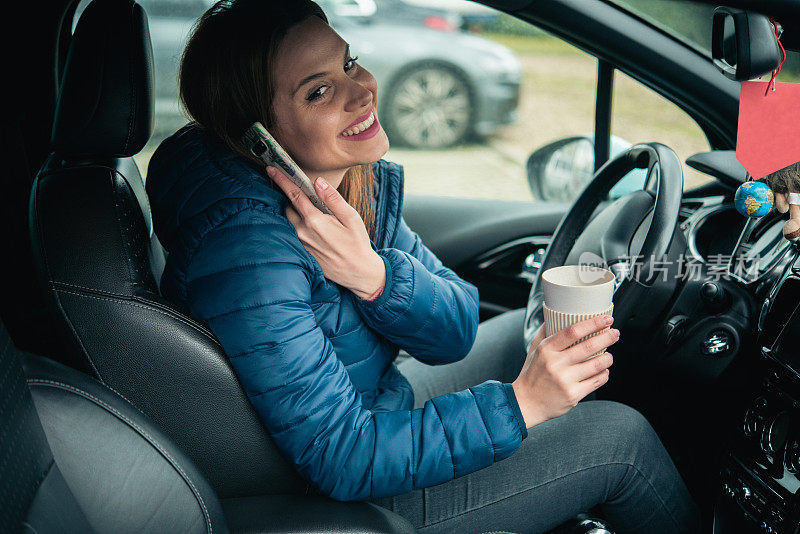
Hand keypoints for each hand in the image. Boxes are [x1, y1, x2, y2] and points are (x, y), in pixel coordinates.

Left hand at [268, 166, 385, 298]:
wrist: (358, 273)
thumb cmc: (357, 243)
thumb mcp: (351, 217)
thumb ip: (333, 198)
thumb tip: (318, 181)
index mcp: (314, 221)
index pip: (293, 194)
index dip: (282, 180)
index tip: (272, 168)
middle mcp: (303, 232)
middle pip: (288, 207)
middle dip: (294, 198)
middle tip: (308, 196)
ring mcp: (301, 244)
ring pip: (290, 221)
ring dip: (296, 213)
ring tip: (313, 213)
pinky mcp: (302, 252)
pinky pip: (293, 233)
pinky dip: (299, 226)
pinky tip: (314, 229)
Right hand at [512, 315, 618, 428]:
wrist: (526, 403)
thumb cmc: (532, 374)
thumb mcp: (534, 350)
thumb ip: (545, 332)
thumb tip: (556, 316)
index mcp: (547, 350)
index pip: (573, 331)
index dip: (593, 323)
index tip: (605, 319)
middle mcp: (556, 364)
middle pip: (589, 346)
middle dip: (608, 337)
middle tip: (615, 334)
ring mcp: (565, 380)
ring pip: (598, 364)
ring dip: (608, 358)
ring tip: (609, 355)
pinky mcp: (573, 395)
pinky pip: (597, 381)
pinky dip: (604, 374)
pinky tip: (603, 370)